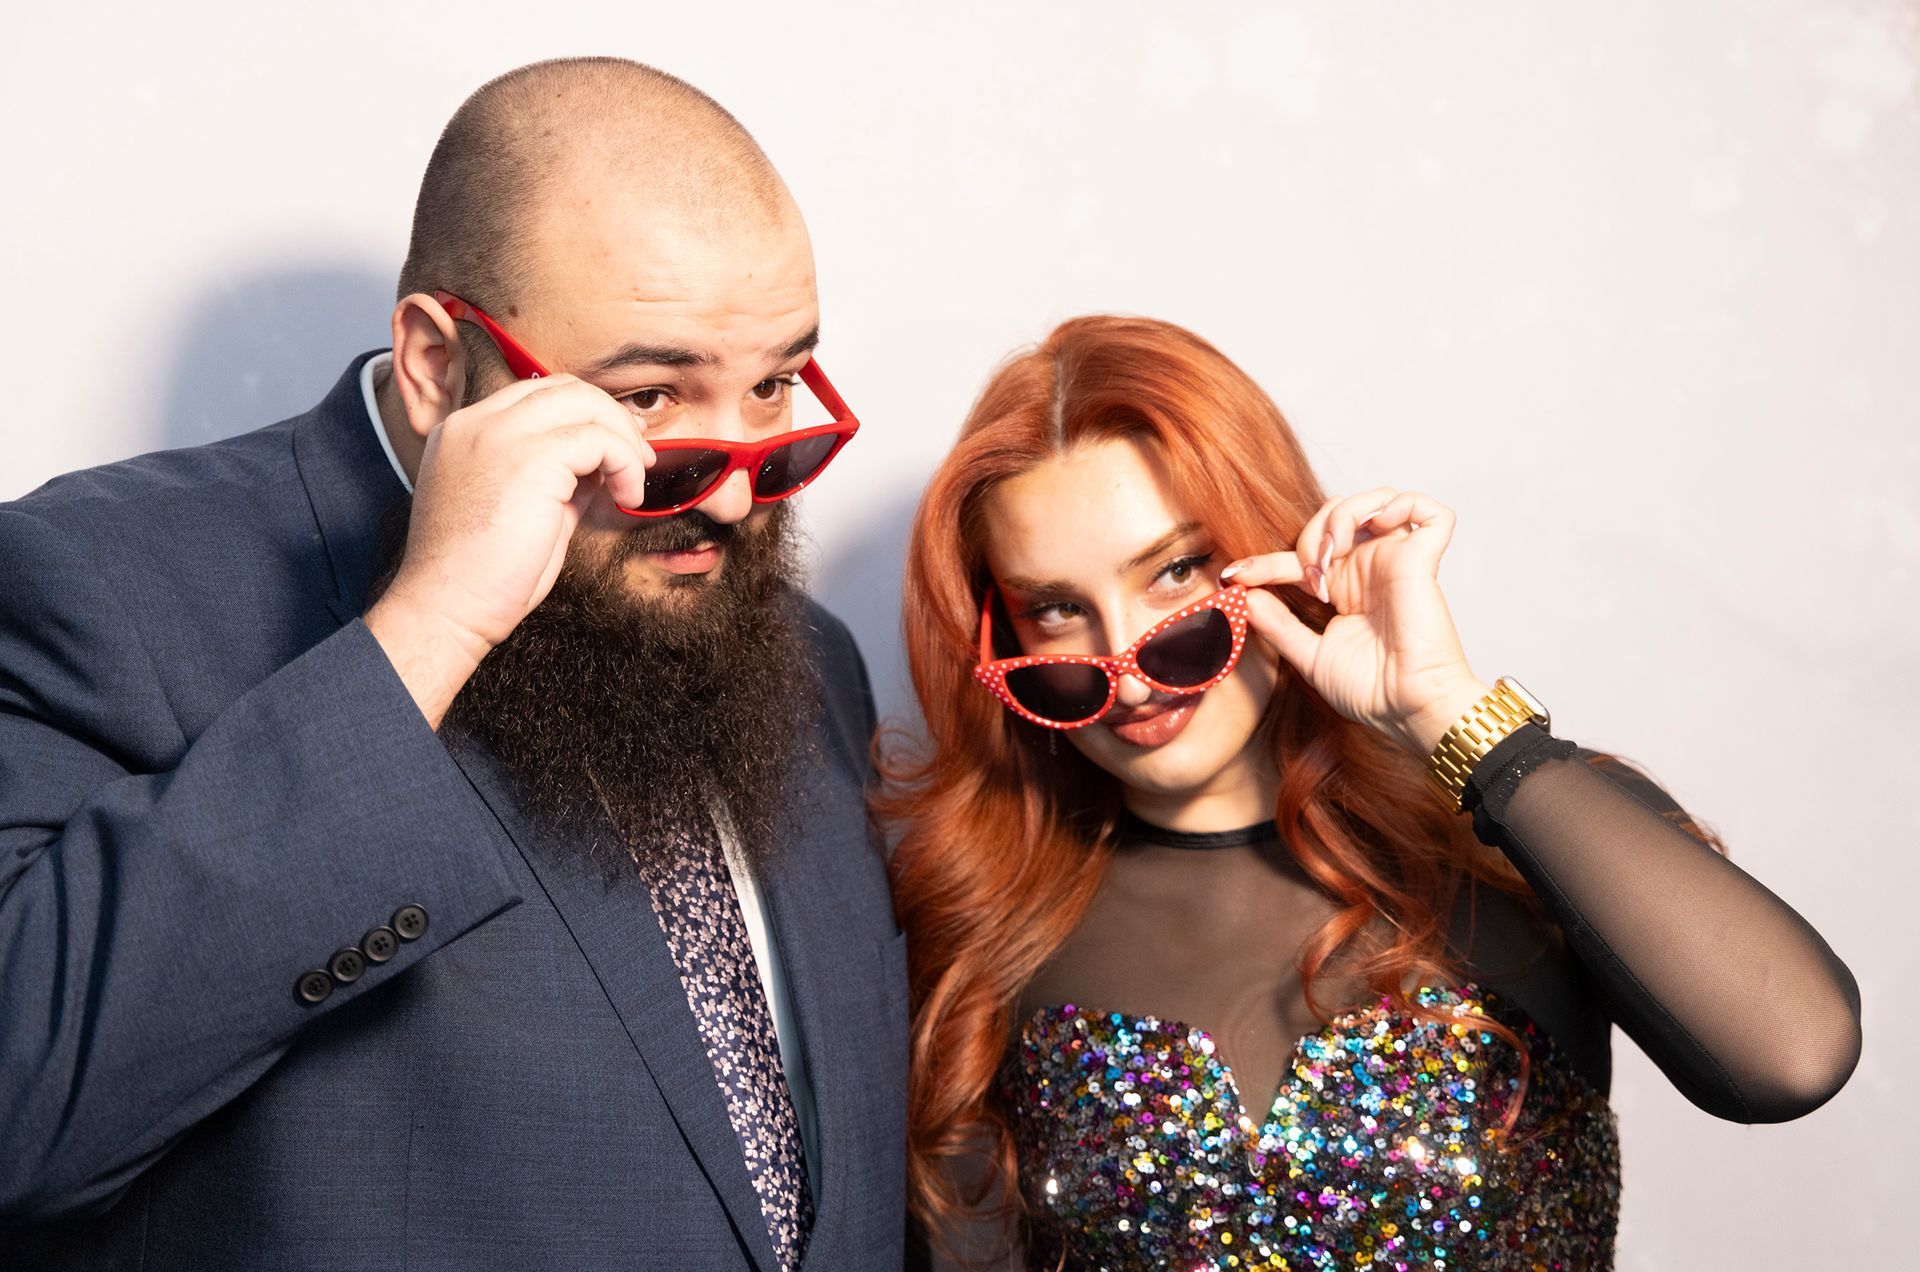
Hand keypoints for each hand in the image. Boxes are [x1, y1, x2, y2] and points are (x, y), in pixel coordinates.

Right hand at [365, 375, 653, 725]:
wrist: (447, 608)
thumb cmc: (482, 574)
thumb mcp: (522, 507)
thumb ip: (555, 475)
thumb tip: (601, 461)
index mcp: (465, 431)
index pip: (537, 394)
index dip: (585, 416)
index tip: (613, 450)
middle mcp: (476, 423)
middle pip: (565, 388)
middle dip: (610, 419)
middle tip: (637, 460)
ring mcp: (498, 435)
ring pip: (585, 403)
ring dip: (623, 440)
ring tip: (632, 483)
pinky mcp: (529, 458)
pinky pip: (598, 439)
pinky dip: (625, 463)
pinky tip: (626, 497)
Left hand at [1219, 488, 1489, 756]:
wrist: (1405, 709)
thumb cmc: (1370, 691)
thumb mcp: (1310, 655)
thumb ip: (1278, 625)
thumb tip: (1247, 596)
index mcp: (1346, 589)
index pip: (1300, 557)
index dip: (1265, 561)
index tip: (1234, 575)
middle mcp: (1371, 569)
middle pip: (1336, 513)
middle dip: (1309, 533)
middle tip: (1307, 574)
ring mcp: (1397, 561)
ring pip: (1375, 498)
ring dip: (1343, 515)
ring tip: (1332, 553)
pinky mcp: (1423, 560)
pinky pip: (1428, 510)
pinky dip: (1400, 505)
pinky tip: (1372, 533)